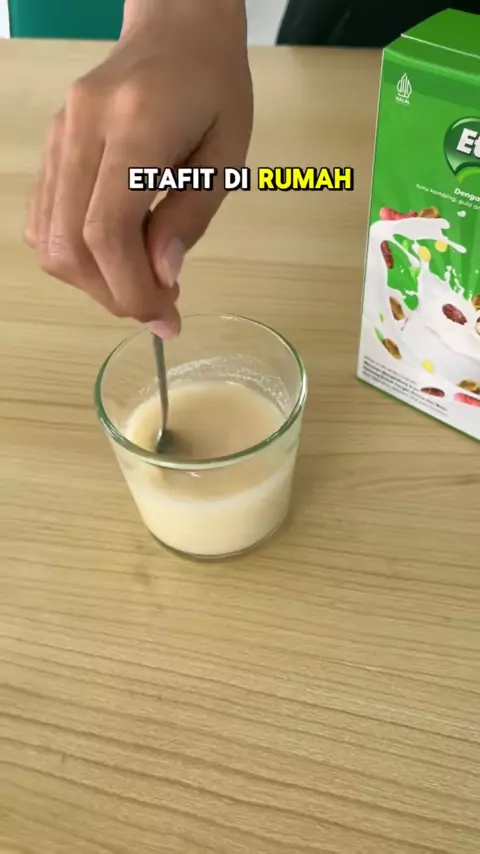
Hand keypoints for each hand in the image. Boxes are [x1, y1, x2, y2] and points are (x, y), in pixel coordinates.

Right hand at [25, 0, 252, 336]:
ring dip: (92, 281)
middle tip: (156, 307)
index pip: (107, 231)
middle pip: (69, 243)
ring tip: (138, 282)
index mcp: (134, 125)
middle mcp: (82, 128)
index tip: (166, 318)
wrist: (176, 29)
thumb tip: (160, 277)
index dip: (131, 289)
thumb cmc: (214, 90)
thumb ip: (190, 218)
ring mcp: (57, 137)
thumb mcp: (226, 156)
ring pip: (48, 238)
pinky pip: (44, 221)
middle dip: (112, 294)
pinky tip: (114, 257)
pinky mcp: (51, 147)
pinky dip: (75, 256)